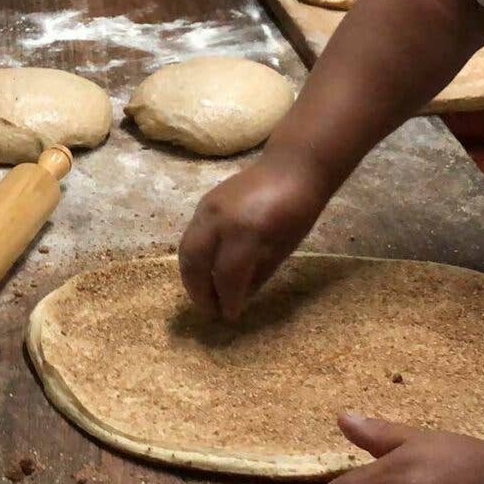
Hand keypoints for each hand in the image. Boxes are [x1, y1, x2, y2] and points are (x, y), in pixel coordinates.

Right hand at [178, 146, 331, 320]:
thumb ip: (256, 275)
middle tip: (210, 310)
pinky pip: (191, 235)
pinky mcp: (204, 203)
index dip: (227, 300)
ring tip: (204, 294)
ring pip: (187, 249)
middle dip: (199, 291)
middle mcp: (219, 219)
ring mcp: (207, 208)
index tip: (230, 316)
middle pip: (196, 263)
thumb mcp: (282, 248)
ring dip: (191, 275)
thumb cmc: (297, 209)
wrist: (291, 167)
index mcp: (245, 232)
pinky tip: (205, 270)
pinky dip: (194, 257)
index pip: (226, 275)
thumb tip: (237, 299)